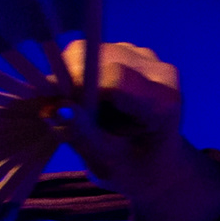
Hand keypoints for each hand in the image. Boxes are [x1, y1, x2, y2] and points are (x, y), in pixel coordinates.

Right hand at [56, 40, 219, 220]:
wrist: (157, 164)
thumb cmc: (134, 170)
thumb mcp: (107, 164)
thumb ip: (82, 136)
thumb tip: (55, 109)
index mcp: (164, 104)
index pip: (114, 80)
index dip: (78, 90)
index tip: (58, 112)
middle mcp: (160, 72)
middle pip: (97, 58)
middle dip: (70, 83)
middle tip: (66, 115)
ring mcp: (146, 56)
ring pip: (88, 50)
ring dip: (73, 78)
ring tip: (85, 111)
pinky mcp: (129, 50)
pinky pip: (88, 51)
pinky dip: (78, 73)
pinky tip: (90, 99)